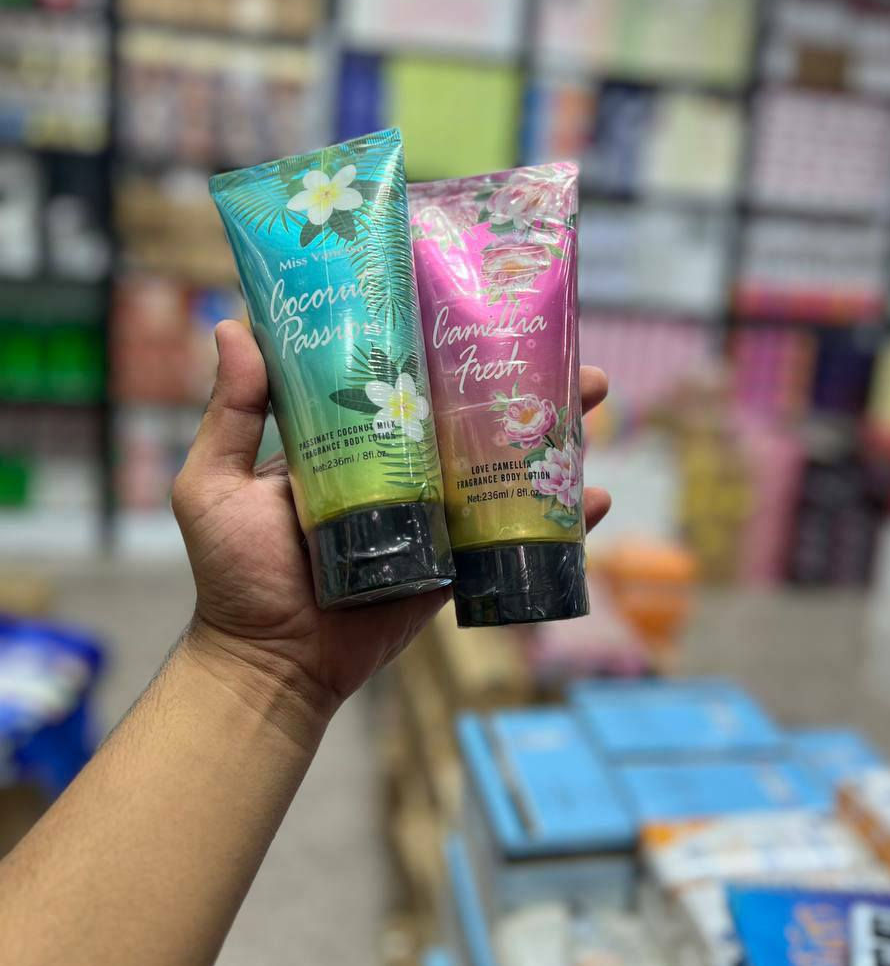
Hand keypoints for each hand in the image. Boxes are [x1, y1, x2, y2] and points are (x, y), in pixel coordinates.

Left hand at [173, 320, 610, 747]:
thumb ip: (231, 414)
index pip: (404, 375)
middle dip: (518, 378)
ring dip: (550, 432)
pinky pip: (511, 533)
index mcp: (351, 438)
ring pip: (500, 462)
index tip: (478, 302)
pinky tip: (596, 499)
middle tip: (560, 347)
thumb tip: (235, 324)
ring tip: (591, 399)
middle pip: (468, 411)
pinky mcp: (454, 562)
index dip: (444, 340)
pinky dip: (561, 520)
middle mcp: (398, 466)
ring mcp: (432, 514)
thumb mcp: (216, 485)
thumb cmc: (235, 574)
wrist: (271, 664)